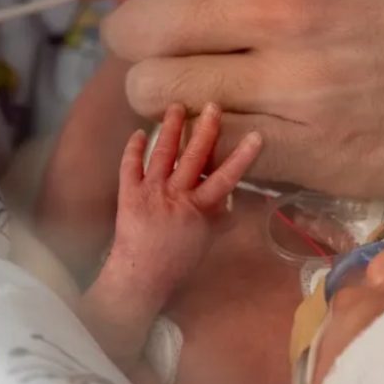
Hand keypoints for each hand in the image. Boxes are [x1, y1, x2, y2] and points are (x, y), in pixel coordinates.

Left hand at [65, 0, 383, 196]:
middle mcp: (281, 5)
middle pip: (135, 31)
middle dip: (134, 38)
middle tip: (158, 41)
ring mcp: (297, 87)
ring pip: (160, 97)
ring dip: (167, 94)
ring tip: (203, 87)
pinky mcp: (321, 157)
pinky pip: (220, 152)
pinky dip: (218, 140)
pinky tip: (251, 124)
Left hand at [109, 103, 261, 302]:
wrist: (140, 276)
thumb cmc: (178, 263)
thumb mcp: (206, 240)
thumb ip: (220, 217)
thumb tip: (234, 201)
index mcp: (198, 207)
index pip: (225, 177)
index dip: (242, 156)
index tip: (255, 135)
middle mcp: (175, 194)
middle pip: (193, 156)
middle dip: (205, 129)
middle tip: (213, 106)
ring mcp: (150, 191)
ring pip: (162, 153)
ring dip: (170, 129)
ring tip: (176, 106)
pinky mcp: (128, 194)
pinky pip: (130, 166)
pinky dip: (133, 149)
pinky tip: (139, 134)